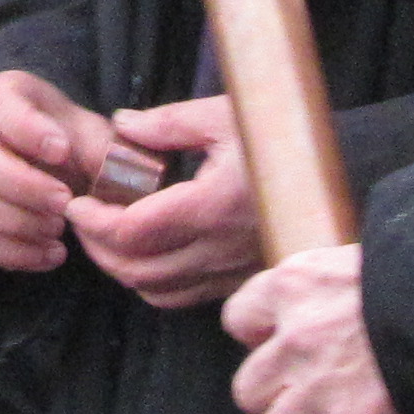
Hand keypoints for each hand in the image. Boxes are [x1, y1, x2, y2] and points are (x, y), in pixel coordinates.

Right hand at [0, 69, 140, 272]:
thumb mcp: (90, 133)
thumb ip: (104, 149)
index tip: (62, 151)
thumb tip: (123, 173)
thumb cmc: (66, 143)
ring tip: (56, 233)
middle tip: (63, 205)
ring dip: (14, 224)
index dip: (28, 131)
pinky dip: (7, 253)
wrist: (39, 162)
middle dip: (23, 188)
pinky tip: (46, 255)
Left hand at [66, 94, 267, 310]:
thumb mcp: (224, 116)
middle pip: (133, 269)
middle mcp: (217, 249)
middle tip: (81, 218)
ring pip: (152, 291)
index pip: (132, 231)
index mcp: (210, 206)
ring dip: (118, 268)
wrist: (337, 176)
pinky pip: (179, 298)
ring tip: (103, 236)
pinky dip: (147, 282)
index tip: (77, 201)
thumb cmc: (280, 139)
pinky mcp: (235, 282)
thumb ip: (167, 123)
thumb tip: (120, 126)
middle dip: (95, 246)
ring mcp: (227, 272)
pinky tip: (141, 254)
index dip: (94, 221)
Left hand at [221, 248, 413, 413]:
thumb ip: (341, 286)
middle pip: (249, 390)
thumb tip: (354, 301)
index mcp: (294, 286)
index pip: (240, 319)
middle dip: (278, 402)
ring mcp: (319, 389)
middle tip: (313, 406)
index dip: (261, 341)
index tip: (285, 348)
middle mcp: (295, 339)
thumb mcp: (366, 258)